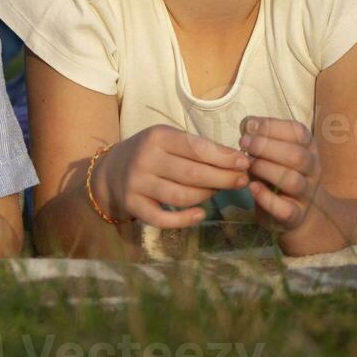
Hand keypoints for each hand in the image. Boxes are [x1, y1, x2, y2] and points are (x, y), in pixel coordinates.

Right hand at [93, 124, 250, 228]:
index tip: (244, 163)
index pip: (197, 148)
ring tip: (217, 191)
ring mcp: (137, 183)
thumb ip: (197, 148)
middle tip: (242, 181)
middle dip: (223, 178)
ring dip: (206, 196)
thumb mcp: (169, 140)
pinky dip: (185, 219)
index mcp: (157, 137)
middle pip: (193, 174)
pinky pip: (163, 219)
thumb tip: (236, 162)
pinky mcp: (132, 205)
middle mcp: (145, 159)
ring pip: (182, 196)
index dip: (224, 158)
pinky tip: (200, 214)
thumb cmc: (150, 153)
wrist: (111, 171)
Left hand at [239, 116, 322, 231]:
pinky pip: (286, 209)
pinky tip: (252, 188)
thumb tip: (247, 124)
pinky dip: (267, 198)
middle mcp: (312, 170)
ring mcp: (306, 194)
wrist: (297, 212)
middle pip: (297, 155)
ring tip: (247, 165)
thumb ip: (262, 138)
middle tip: (243, 143)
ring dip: (266, 169)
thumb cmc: (278, 173)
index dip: (272, 126)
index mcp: (308, 149)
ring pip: (293, 180)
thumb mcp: (274, 152)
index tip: (249, 126)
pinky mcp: (295, 216)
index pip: (298, 132)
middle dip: (266, 146)